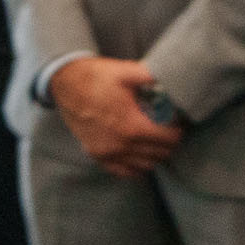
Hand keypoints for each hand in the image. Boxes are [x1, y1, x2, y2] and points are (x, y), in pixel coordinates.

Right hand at [51, 55, 183, 178]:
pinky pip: (124, 172)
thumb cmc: (96, 76)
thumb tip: (174, 75)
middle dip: (169, 143)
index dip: (178, 131)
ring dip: (155, 155)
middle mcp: (120, 145)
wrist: (65, 84)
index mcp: (132, 126)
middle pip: (159, 154)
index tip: (179, 123)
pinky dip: (136, 167)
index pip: (168, 139)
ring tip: (156, 140)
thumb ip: (151, 76)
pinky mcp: (97, 155)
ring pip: (145, 166)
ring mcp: (107, 153)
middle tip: (170, 130)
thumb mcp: (126, 72)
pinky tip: (140, 155)